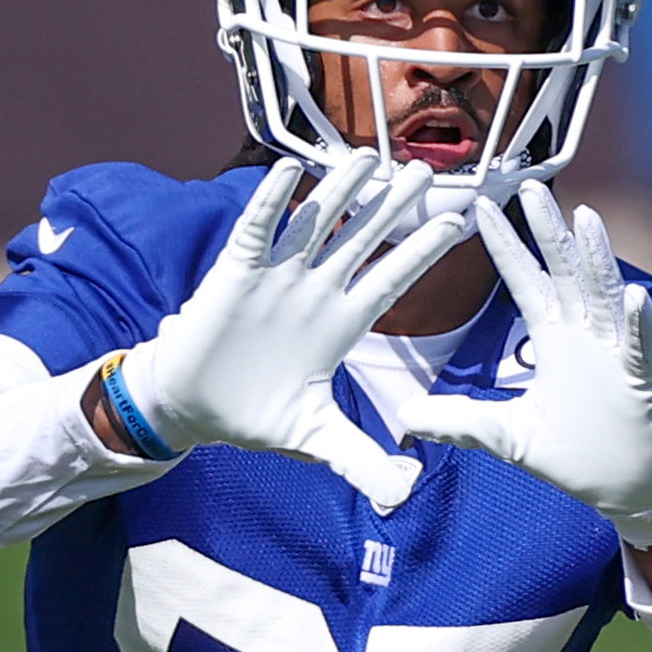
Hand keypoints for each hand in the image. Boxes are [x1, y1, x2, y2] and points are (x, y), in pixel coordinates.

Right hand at [117, 154, 466, 514]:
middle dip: (392, 206)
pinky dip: (272, 202)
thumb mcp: (316, 441)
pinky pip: (258, 230)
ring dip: (340, 191)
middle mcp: (315, 291)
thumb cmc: (256, 415)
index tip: (458, 221)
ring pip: (317, 223)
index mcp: (342, 324)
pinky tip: (290, 170)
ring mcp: (277, 277)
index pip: (392, 279)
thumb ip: (360, 461)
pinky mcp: (235, 273)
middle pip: (362, 238)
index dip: (422, 251)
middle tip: (425, 169)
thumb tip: (405, 494)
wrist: (194, 408)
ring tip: (368, 156)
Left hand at [404, 184, 651, 547]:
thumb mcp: (507, 436)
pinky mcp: (638, 383)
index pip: (525, 282)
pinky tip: (633, 296)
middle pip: (564, 273)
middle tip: (529, 186)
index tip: (477, 210)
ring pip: (604, 296)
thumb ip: (461, 421)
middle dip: (546, 232)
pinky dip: (636, 324)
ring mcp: (613, 356)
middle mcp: (584, 338)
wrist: (629, 489)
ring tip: (585, 218)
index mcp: (553, 341)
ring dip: (596, 259)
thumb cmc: (577, 455)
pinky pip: (638, 348)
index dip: (504, 247)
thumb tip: (406, 417)